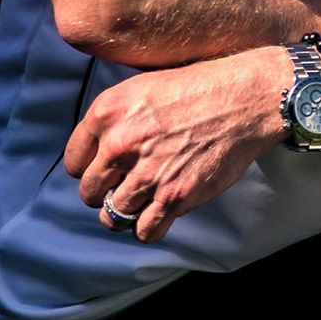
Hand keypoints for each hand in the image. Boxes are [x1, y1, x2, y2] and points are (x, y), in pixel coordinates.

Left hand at [62, 47, 291, 245]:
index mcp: (107, 112)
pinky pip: (145, 231)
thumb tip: (96, 154)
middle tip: (128, 184)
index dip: (91, 168)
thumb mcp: (143, 88)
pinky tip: (161, 211)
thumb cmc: (199, 89)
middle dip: (106, 192)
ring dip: (126, 212)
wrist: (246, 99)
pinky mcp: (175, 196)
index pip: (74, 162)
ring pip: (112, 217)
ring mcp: (148, 173)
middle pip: (89, 193)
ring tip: (144, 200)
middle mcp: (120, 144)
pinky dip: (150, 227)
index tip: (109, 168)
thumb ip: (114, 120)